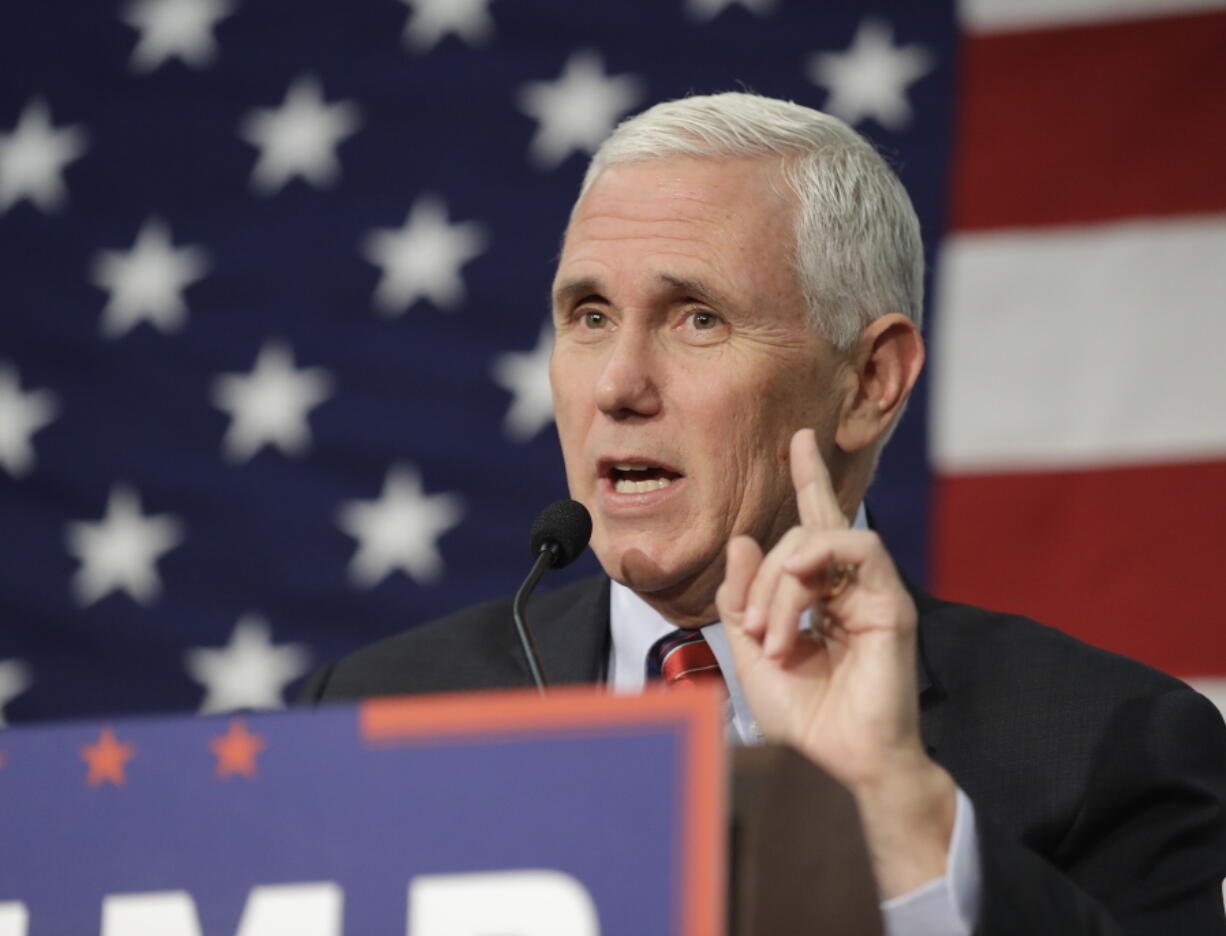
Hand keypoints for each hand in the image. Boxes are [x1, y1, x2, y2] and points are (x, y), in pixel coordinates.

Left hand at [716, 428, 955, 897]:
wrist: (847, 758)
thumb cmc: (808, 713)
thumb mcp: (752, 655)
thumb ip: (743, 600)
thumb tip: (744, 541)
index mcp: (818, 591)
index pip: (814, 521)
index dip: (808, 478)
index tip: (799, 440)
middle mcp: (846, 583)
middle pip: (798, 534)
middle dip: (763, 581)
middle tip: (761, 638)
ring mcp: (871, 589)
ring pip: (819, 539)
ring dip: (784, 585)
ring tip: (779, 639)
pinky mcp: (891, 602)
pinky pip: (860, 550)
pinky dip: (822, 553)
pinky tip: (801, 578)